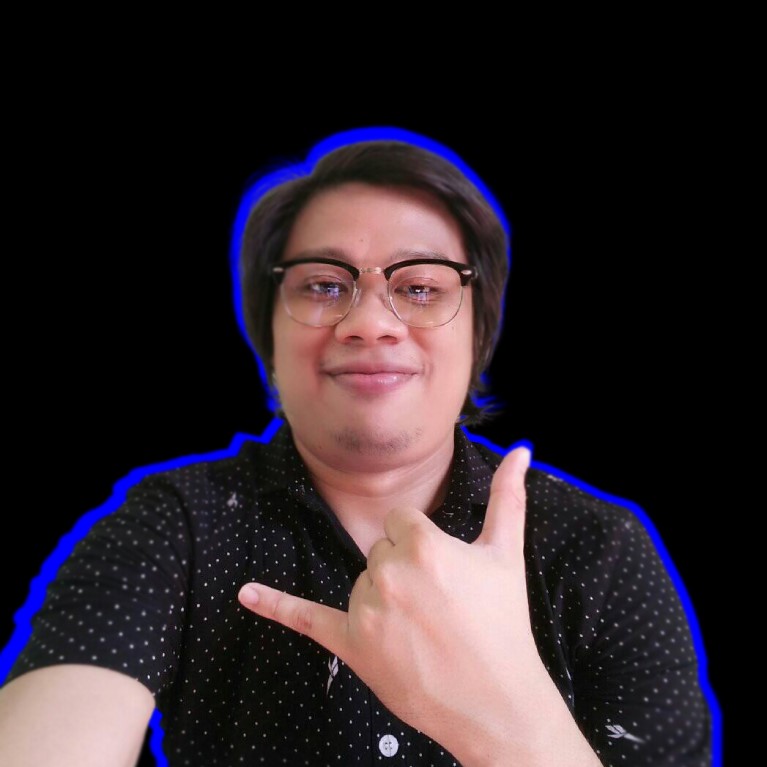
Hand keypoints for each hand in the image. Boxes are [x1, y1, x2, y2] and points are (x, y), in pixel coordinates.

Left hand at [238, 447, 568, 762]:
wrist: (497, 701)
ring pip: (362, 582)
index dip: (422, 545)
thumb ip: (509, 496)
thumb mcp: (506, 554)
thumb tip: (521, 450)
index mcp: (422, 543)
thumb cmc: (504, 625)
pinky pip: (305, 617)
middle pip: (379, 550)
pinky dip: (274, 604)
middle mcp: (388, 571)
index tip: (442, 574)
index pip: (401, 522)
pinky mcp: (351, 644)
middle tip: (437, 607)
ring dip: (383, 599)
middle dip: (403, 571)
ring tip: (421, 630)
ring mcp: (366, 609)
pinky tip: (246, 593)